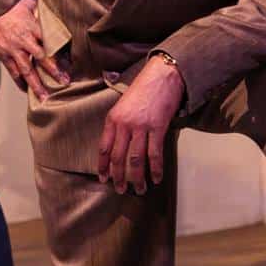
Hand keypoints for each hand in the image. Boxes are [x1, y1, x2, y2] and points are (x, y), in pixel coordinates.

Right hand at [0, 0, 70, 99]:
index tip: (71, 63)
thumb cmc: (10, 5)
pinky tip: (26, 90)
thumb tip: (56, 4)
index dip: (60, 53)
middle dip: (54, 71)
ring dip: (36, 84)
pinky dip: (19, 82)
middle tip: (65, 82)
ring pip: (26, 70)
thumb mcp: (29, 2)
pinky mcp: (3, 55)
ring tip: (45, 96)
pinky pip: (12, 71)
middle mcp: (24, 40)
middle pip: (42, 58)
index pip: (50, 43)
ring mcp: (13, 49)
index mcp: (33, 27)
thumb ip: (42, 8)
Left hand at [97, 55, 183, 194]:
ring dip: (137, 177)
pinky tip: (157, 178)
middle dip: (118, 176)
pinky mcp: (157, 127)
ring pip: (136, 159)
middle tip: (120, 189)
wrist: (162, 75)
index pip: (104, 147)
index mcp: (113, 118)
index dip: (103, 165)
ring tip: (140, 189)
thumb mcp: (123, 104)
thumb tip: (119, 145)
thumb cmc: (143, 89)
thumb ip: (119, 123)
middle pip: (118, 157)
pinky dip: (156, 169)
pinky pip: (155, 154)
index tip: (103, 178)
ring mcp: (141, 126)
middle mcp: (124, 124)